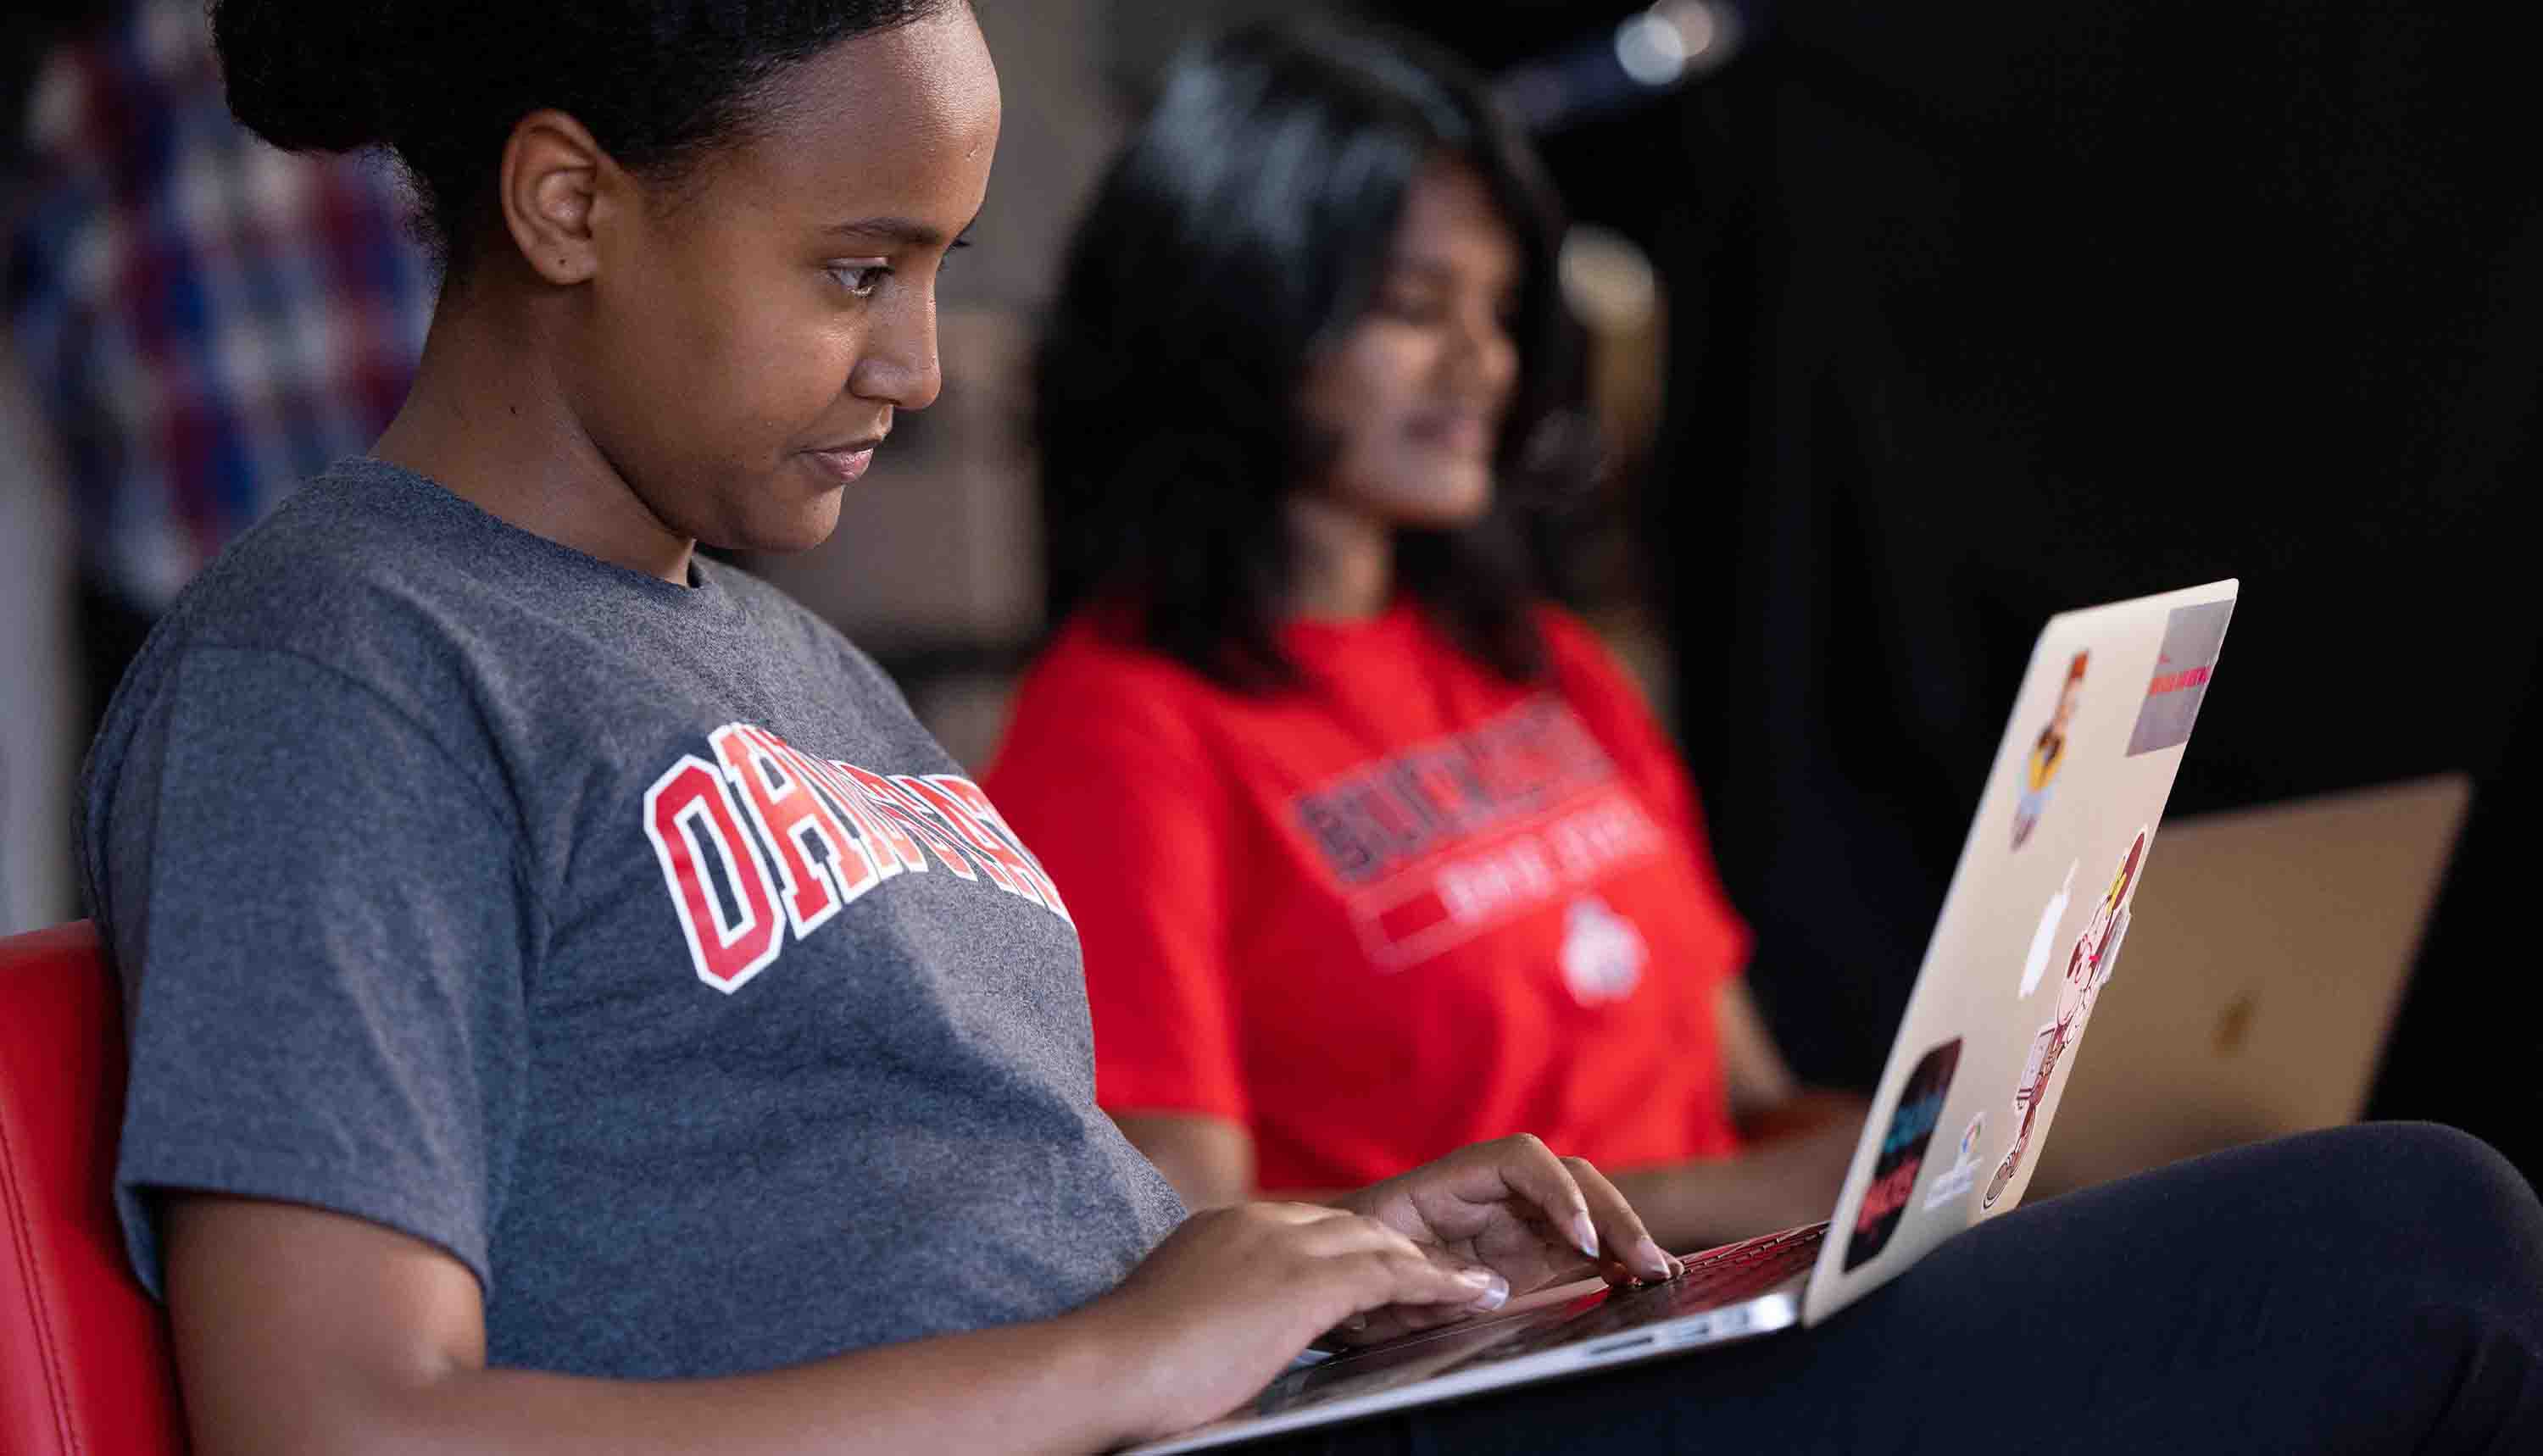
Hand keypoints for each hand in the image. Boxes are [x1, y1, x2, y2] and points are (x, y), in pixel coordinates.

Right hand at [1078, 1201, 1517, 1442]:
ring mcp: (1285, 1244)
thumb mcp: (1180, 1321)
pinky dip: (1438, 1283)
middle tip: (1442, 1280)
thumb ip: (1216, 1315)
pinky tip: (1470, 1295)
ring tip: (1472, 1286)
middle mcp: (1259, 1222)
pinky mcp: (1308, 1279)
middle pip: (1352, 1226)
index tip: (1381, 1284)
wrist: (1109, 1366)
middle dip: (1399, 1255)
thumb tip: (1226, 1350)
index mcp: (1224, 1227)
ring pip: (1380, 1242)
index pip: (1309, 1230)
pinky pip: (1393, 1274)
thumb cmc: (1130, 1368)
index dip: (1352, 1256)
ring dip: (1429, 1267)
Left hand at [1327, 1135, 1681, 1343]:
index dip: (1555, 1191)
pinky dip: (1614, 1261)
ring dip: (1624, 1236)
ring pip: (1584, 1212)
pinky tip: (1644, 1280)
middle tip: (1644, 1261)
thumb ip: (1429, 1273)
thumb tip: (1492, 1286)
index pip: (1518, 1160)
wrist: (1336, 1282)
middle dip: (1611, 1215)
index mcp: (1449, 1183)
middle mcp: (1492, 1196)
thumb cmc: (1349, 1266)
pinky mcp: (1530, 1258)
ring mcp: (1515, 1225)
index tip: (1575, 1237)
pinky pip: (1582, 1249)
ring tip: (1659, 1272)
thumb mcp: (1376, 1269)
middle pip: (1566, 1180)